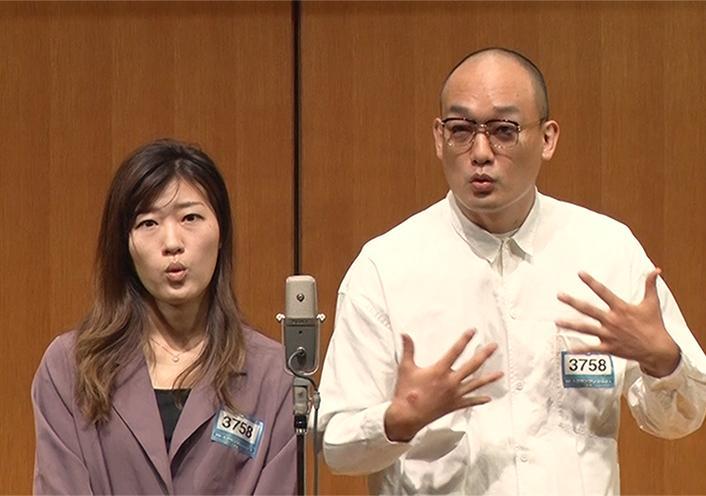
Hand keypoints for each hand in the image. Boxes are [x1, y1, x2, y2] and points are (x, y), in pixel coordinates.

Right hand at [384, 329, 502, 441]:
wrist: (407, 415)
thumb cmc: (406, 392)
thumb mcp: (406, 368)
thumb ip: (408, 350)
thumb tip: (405, 335)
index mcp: (439, 371)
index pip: (455, 351)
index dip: (465, 340)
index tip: (473, 331)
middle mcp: (450, 382)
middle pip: (472, 365)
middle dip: (484, 354)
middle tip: (493, 346)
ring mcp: (454, 394)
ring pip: (476, 384)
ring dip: (489, 378)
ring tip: (500, 373)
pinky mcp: (454, 405)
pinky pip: (470, 402)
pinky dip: (480, 400)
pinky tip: (488, 398)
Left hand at [556, 269, 679, 377]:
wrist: (658, 349)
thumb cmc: (654, 326)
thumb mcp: (652, 303)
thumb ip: (650, 285)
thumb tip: (656, 270)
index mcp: (621, 308)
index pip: (603, 292)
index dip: (591, 282)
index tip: (580, 274)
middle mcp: (612, 320)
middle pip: (588, 309)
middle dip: (572, 302)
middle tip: (559, 296)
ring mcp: (609, 334)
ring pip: (586, 328)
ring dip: (571, 325)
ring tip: (557, 321)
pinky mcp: (609, 347)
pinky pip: (592, 348)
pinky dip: (581, 349)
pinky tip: (570, 348)